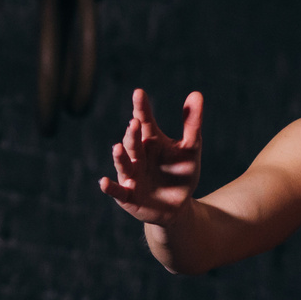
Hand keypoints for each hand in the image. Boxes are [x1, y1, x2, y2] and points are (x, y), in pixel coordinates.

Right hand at [98, 88, 203, 227]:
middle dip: (133, 134)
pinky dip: (110, 187)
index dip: (141, 108)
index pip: (145, 121)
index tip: (139, 93)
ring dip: (120, 157)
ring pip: (124, 164)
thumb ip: (192, 123)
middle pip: (133, 142)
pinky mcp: (128, 196)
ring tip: (118, 148)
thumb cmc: (181, 174)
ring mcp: (131, 176)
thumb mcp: (191, 148)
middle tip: (135, 123)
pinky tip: (103, 182)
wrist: (177, 206)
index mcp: (151, 141)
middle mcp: (138, 156)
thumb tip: (196, 93)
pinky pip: (117, 191)